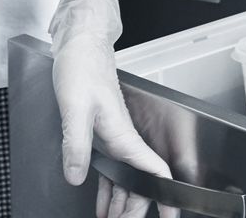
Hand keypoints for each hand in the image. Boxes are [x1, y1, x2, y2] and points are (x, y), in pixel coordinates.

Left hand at [50, 0, 173, 217]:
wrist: (79, 45)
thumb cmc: (81, 68)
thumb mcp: (74, 108)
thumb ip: (76, 144)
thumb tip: (76, 177)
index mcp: (123, 135)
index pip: (154, 171)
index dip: (165, 195)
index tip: (171, 216)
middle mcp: (123, 139)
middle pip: (139, 183)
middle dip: (135, 210)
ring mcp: (113, 138)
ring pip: (125, 180)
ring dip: (121, 204)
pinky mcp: (101, 135)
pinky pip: (111, 171)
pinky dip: (108, 191)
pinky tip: (101, 204)